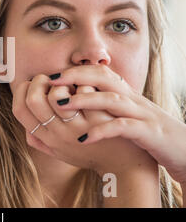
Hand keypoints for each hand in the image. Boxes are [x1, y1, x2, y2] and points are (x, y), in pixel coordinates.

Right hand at [12, 73, 156, 175]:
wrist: (123, 167)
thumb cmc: (89, 153)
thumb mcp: (59, 152)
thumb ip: (40, 141)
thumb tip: (25, 126)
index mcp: (46, 138)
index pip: (19, 110)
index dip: (22, 91)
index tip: (33, 84)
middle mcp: (58, 135)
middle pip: (33, 100)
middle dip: (39, 80)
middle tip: (51, 79)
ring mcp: (78, 129)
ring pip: (57, 95)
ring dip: (63, 83)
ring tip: (72, 85)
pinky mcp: (98, 122)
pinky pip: (84, 92)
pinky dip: (86, 84)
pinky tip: (92, 89)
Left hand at [49, 64, 185, 184]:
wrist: (184, 150)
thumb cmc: (147, 134)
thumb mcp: (124, 116)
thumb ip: (103, 107)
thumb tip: (73, 103)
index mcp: (123, 95)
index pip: (98, 73)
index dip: (75, 71)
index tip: (50, 75)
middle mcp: (131, 99)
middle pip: (104, 78)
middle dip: (76, 76)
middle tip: (52, 81)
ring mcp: (141, 114)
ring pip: (113, 99)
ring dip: (86, 100)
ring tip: (62, 105)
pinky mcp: (149, 132)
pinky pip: (124, 127)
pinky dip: (103, 130)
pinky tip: (84, 138)